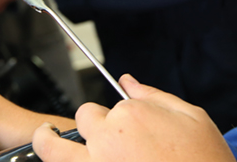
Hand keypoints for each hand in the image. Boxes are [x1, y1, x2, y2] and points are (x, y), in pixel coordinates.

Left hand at [32, 75, 233, 161]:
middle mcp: (106, 141)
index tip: (117, 128)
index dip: (108, 118)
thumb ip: (154, 96)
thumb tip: (129, 82)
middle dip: (86, 128)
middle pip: (80, 122)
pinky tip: (57, 159)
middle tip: (93, 138)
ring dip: (46, 141)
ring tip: (45, 137)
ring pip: (52, 150)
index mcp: (129, 116)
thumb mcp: (192, 118)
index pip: (100, 108)